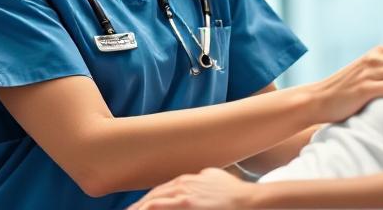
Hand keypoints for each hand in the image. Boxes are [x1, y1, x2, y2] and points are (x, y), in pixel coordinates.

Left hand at [126, 167, 253, 209]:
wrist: (245, 199)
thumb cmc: (232, 190)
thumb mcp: (213, 176)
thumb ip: (201, 179)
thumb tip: (198, 178)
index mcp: (185, 179)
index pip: (159, 191)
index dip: (146, 201)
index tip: (136, 208)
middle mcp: (181, 184)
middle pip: (152, 196)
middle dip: (137, 206)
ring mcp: (183, 194)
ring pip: (153, 201)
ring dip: (139, 208)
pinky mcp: (186, 204)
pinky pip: (160, 206)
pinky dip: (148, 208)